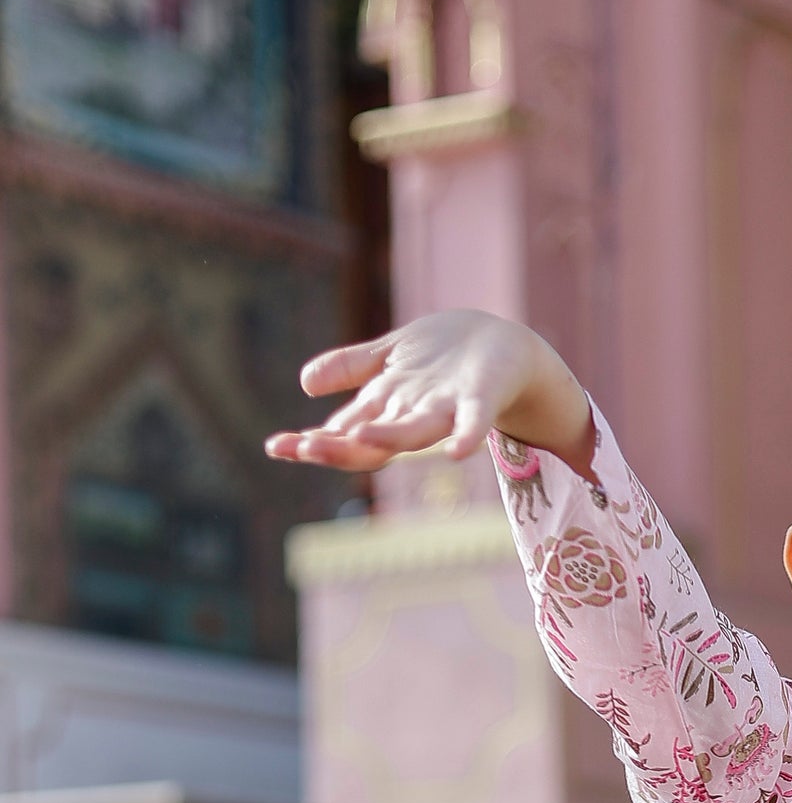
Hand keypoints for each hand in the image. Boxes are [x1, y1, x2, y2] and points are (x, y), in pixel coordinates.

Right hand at [265, 310, 594, 475]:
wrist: (506, 350)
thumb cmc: (445, 358)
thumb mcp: (391, 356)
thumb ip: (351, 368)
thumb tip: (305, 384)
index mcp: (388, 409)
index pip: (341, 430)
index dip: (310, 439)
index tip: (275, 446)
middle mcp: (412, 416)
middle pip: (370, 438)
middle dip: (338, 444)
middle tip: (303, 448)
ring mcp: (446, 411)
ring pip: (412, 431)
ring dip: (388, 437)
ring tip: (360, 438)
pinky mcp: (481, 401)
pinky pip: (473, 423)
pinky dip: (466, 437)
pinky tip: (457, 452)